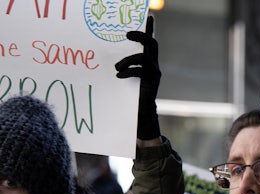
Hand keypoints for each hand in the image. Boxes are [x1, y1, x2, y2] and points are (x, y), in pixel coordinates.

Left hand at [115, 15, 160, 139]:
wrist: (140, 111)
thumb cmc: (129, 92)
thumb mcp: (125, 73)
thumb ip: (122, 63)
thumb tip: (105, 55)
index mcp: (148, 59)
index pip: (150, 40)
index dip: (150, 28)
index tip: (148, 16)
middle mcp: (154, 64)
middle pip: (152, 44)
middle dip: (141, 36)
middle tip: (127, 34)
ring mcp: (154, 72)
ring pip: (143, 57)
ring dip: (127, 60)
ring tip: (116, 68)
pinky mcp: (153, 81)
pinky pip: (140, 71)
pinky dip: (127, 72)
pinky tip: (119, 76)